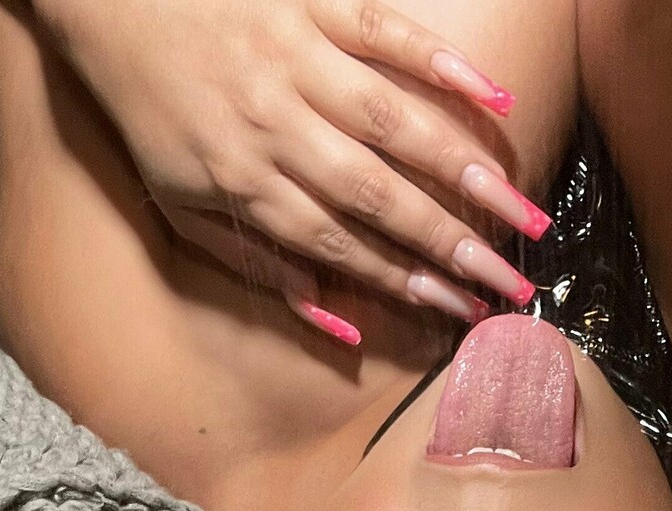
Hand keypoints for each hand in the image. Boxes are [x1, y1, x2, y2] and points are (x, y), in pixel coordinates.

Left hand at [29, 0, 547, 343]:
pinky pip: (384, 31)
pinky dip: (438, 61)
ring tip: (522, 212)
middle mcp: (274, 125)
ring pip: (392, 122)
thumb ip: (256, 260)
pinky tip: (494, 99)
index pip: (338, 244)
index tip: (460, 315)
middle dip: (450, 246)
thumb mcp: (181, 203)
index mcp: (243, 182)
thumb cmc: (149, 109)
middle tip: (511, 284)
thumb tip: (333, 319)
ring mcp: (296, 58)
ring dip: (463, 170)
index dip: (403, 283)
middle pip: (376, 196)